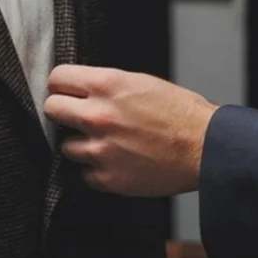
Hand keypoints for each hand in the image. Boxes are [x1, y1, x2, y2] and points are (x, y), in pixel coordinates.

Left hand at [44, 65, 219, 196]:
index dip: (63, 86)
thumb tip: (82, 89)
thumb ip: (107, 85)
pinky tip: (119, 162)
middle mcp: (98, 116)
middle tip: (79, 117)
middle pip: (52, 110)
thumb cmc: (182, 114)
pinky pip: (86, 174)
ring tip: (109, 143)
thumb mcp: (142, 83)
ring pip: (66, 146)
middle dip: (64, 112)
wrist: (206, 148)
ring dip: (83, 145)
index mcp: (108, 85)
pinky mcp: (108, 178)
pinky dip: (98, 170)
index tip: (67, 92)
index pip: (57, 78)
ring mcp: (100, 150)